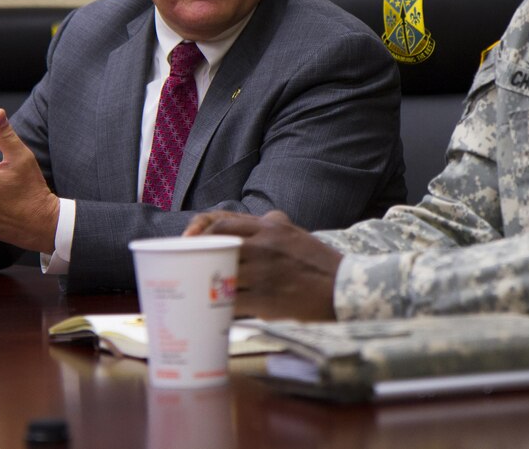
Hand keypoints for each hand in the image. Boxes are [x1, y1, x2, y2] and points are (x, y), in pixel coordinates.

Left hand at [186, 210, 340, 320]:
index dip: (199, 229)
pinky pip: (230, 302)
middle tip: (184, 266)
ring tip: (192, 290)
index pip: (223, 221)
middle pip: (215, 244)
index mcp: (271, 227)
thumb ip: (276, 225)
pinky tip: (211, 311)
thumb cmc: (319, 263)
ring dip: (202, 282)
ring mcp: (264, 272)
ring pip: (218, 273)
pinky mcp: (266, 299)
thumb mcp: (297, 234)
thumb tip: (264, 217)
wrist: (344, 289)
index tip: (187, 239)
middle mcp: (265, 245)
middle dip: (195, 254)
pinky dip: (217, 306)